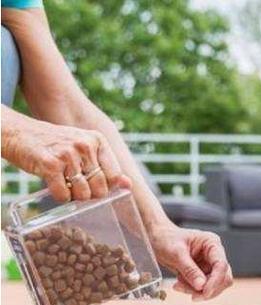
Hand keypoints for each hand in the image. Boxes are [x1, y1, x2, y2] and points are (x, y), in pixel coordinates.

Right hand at [1, 108, 129, 200]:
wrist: (21, 133)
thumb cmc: (56, 144)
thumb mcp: (84, 147)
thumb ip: (105, 165)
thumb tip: (130, 186)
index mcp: (98, 140)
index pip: (114, 175)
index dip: (106, 187)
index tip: (95, 187)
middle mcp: (85, 145)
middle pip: (100, 187)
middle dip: (90, 195)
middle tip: (78, 189)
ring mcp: (68, 154)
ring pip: (83, 193)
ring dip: (74, 197)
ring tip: (66, 186)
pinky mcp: (50, 164)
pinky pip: (63, 194)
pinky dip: (61, 197)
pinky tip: (56, 187)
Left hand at [149, 224, 232, 300]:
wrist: (158, 239)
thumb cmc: (166, 239)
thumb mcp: (176, 253)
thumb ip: (189, 269)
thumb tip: (201, 285)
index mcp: (211, 243)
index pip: (221, 264)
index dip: (215, 280)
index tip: (205, 292)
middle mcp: (214, 254)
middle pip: (223, 277)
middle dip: (208, 288)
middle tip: (191, 295)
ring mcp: (209, 264)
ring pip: (214, 285)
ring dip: (198, 291)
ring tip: (179, 286)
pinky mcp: (202, 273)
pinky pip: (203, 287)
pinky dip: (192, 290)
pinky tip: (179, 284)